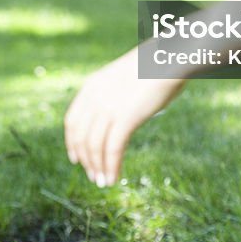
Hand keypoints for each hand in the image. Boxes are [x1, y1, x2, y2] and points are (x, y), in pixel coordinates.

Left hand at [64, 46, 184, 186]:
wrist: (168, 59)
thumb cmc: (153, 69)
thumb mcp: (123, 81)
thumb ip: (114, 98)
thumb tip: (117, 120)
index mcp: (91, 87)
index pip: (72, 122)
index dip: (72, 143)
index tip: (76, 159)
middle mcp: (94, 98)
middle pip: (81, 137)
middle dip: (86, 160)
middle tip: (94, 177)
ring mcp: (108, 108)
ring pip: (95, 147)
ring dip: (98, 168)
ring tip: (104, 182)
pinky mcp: (125, 118)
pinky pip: (113, 149)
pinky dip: (112, 167)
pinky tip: (115, 178)